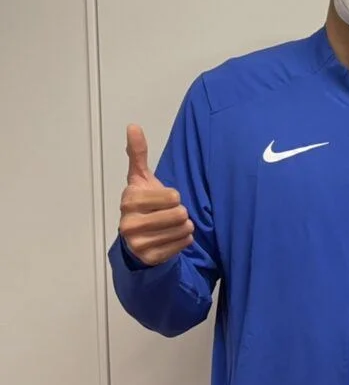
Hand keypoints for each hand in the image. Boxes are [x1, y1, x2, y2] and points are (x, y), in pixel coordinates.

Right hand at [118, 124, 193, 265]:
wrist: (138, 236)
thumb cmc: (144, 203)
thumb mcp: (140, 178)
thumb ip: (137, 154)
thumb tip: (133, 126)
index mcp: (129, 200)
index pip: (172, 197)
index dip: (174, 197)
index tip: (164, 199)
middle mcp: (129, 223)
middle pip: (179, 214)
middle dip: (180, 212)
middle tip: (169, 213)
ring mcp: (138, 243)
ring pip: (182, 229)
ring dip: (184, 226)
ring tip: (172, 224)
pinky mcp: (150, 258)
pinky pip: (182, 245)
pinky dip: (183, 240)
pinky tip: (173, 236)